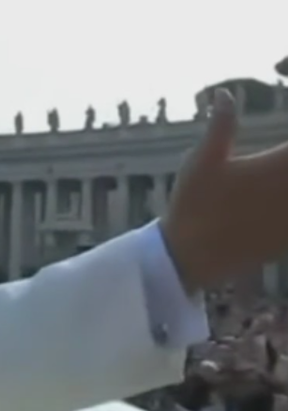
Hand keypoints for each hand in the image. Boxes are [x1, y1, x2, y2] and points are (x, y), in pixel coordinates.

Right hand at [162, 89, 287, 291]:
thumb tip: (223, 93)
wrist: (191, 258)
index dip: (287, 151)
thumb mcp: (203, 160)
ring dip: (287, 185)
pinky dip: (285, 209)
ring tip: (274, 183)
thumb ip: (221, 124)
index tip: (278, 136)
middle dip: (286, 166)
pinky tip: (274, 205)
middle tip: (276, 165)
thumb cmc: (194, 205)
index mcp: (280, 163)